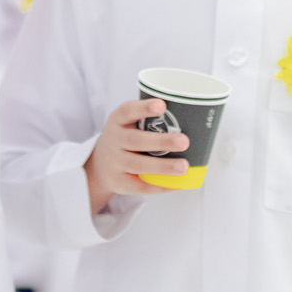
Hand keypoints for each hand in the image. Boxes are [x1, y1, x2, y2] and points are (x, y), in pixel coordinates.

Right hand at [84, 99, 188, 214]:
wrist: (99, 165)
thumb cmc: (124, 139)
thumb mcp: (127, 124)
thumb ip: (149, 121)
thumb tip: (192, 120)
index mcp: (118, 121)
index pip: (127, 111)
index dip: (144, 108)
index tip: (162, 105)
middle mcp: (114, 140)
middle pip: (136, 141)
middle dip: (162, 141)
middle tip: (184, 141)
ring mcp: (114, 162)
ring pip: (139, 165)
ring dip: (163, 167)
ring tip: (183, 167)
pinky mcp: (119, 182)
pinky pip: (141, 186)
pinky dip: (161, 185)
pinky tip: (177, 184)